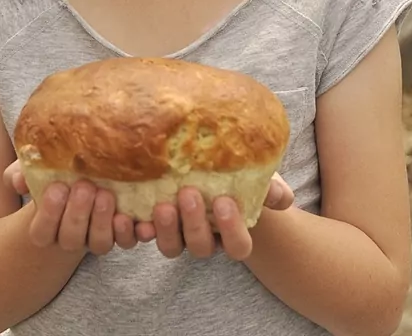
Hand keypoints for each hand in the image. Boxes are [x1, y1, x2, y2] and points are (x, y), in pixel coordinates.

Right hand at [3, 159, 138, 255]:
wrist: (86, 177)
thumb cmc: (57, 175)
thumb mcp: (35, 170)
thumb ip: (20, 174)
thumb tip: (19, 180)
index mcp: (47, 227)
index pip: (42, 233)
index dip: (48, 214)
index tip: (56, 187)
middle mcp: (72, 237)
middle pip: (71, 239)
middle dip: (77, 214)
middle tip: (84, 186)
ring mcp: (97, 236)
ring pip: (99, 243)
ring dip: (102, 222)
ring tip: (105, 195)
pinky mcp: (121, 233)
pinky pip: (127, 241)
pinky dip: (130, 232)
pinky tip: (128, 215)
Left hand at [134, 172, 294, 259]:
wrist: (206, 164)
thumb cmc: (236, 172)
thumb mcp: (255, 174)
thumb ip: (271, 186)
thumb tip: (282, 197)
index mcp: (231, 230)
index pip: (238, 246)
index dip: (231, 231)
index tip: (225, 202)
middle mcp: (203, 237)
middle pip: (200, 247)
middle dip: (194, 224)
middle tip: (189, 194)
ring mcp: (176, 233)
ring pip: (170, 247)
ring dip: (164, 230)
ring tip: (162, 204)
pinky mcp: (150, 223)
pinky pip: (139, 237)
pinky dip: (133, 229)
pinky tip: (129, 214)